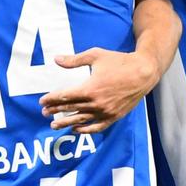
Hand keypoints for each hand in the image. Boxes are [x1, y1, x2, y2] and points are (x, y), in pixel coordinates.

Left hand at [39, 49, 157, 132]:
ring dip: (66, 123)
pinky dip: (85, 130)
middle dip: (55, 111)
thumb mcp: (96, 56)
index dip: (51, 99)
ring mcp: (105, 112)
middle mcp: (96, 103)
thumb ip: (74, 60)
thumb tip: (56, 60)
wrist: (143, 72)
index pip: (65, 97)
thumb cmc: (119, 62)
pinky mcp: (114, 116)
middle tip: (44, 113)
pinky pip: (97, 127)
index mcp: (90, 88)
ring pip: (81, 120)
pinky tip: (76, 129)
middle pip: (70, 109)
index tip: (42, 101)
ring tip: (54, 125)